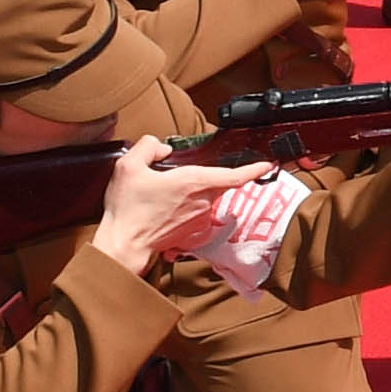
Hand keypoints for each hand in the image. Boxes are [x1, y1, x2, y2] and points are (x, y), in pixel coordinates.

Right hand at [91, 137, 271, 274]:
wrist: (122, 245)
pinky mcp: (192, 233)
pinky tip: (163, 210)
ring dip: (191, 193)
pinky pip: (196, 214)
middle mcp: (202, 202)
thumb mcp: (128, 166)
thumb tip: (163, 148)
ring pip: (205, 198)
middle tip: (174, 176)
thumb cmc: (126, 209)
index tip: (268, 164)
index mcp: (193, 183)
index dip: (253, 169)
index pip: (233, 175)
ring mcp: (199, 220)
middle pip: (216, 182)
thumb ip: (149, 146)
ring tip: (161, 196)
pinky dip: (185, 209)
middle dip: (202, 175)